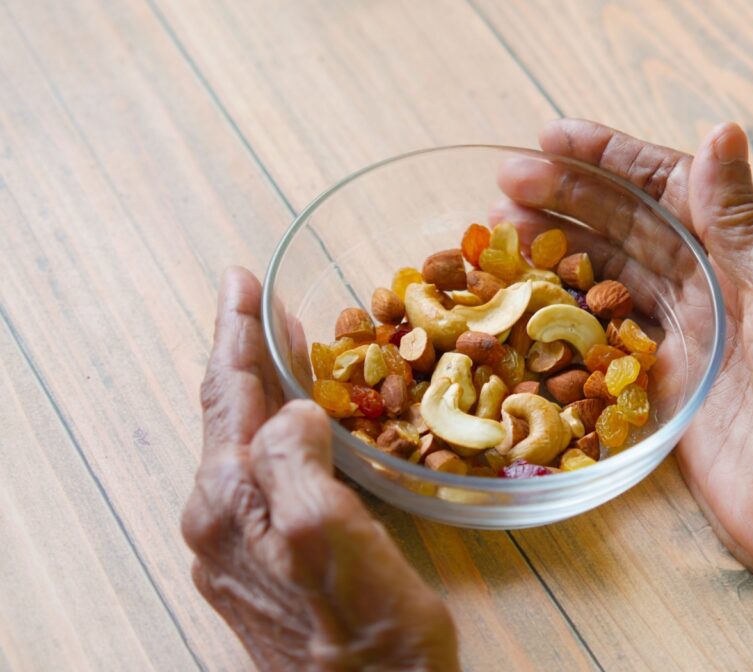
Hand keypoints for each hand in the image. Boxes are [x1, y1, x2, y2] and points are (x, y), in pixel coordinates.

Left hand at [182, 267, 457, 670]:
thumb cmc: (366, 634)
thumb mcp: (331, 538)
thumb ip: (295, 463)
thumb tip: (292, 411)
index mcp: (230, 502)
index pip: (228, 394)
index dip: (238, 331)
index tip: (242, 278)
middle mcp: (221, 519)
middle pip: (228, 412)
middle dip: (245, 349)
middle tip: (260, 297)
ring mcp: (239, 543)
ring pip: (245, 440)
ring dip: (262, 385)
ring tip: (279, 340)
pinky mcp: (265, 560)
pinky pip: (264, 471)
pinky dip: (278, 426)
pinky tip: (299, 416)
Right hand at [498, 119, 752, 668]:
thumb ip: (744, 223)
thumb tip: (718, 130)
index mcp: (752, 251)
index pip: (671, 185)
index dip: (610, 159)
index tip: (550, 139)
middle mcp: (716, 283)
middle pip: (629, 225)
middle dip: (567, 199)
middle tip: (503, 187)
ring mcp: (687, 334)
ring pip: (610, 274)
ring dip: (558, 248)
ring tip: (500, 231)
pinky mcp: (664, 382)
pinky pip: (605, 334)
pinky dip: (566, 313)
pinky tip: (528, 300)